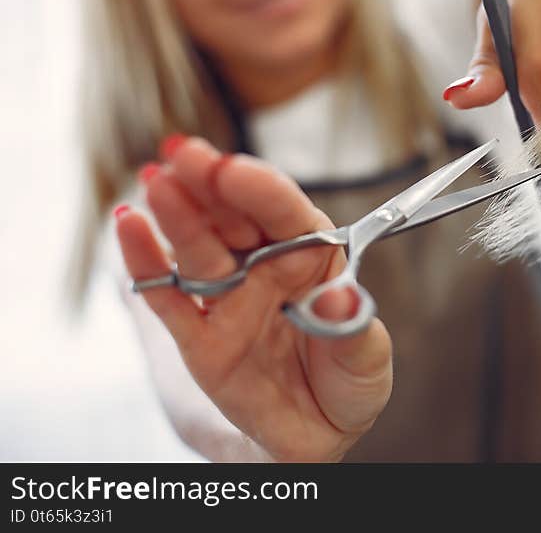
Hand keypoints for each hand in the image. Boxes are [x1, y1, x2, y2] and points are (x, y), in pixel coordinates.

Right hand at [115, 137, 391, 461]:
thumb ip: (353, 328)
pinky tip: (128, 226)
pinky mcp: (200, 337)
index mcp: (312, 257)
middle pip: (234, 216)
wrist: (317, 433)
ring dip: (177, 215)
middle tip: (183, 152)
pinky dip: (147, 264)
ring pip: (199, 248)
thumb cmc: (348, 380)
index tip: (234, 170)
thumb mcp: (367, 358)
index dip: (260, 188)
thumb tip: (339, 299)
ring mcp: (230, 299)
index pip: (285, 212)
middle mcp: (266, 267)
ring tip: (156, 182)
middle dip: (210, 182)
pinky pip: (170, 298)